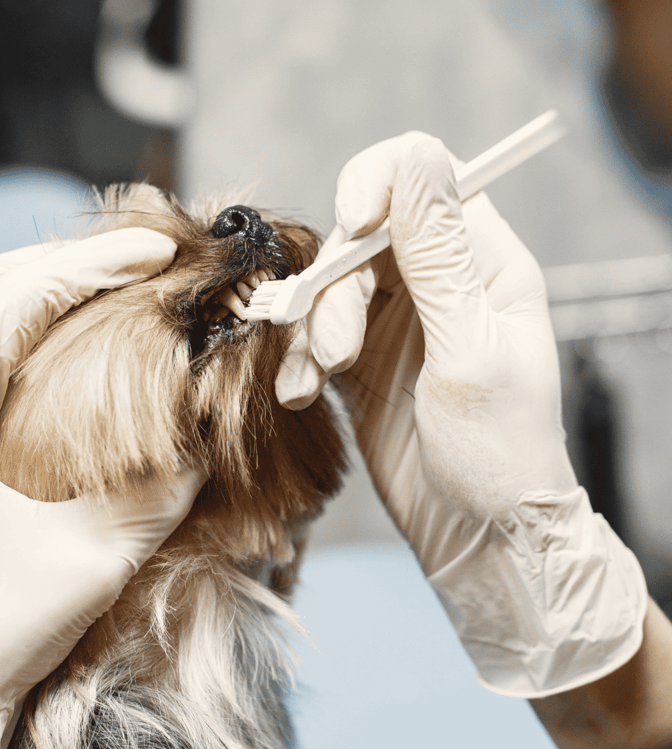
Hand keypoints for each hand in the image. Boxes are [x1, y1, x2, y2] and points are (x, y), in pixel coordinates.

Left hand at [0, 231, 204, 748]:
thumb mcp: (86, 565)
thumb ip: (156, 497)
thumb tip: (207, 443)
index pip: (9, 304)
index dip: (88, 265)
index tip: (154, 251)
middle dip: (55, 262)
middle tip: (132, 258)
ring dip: (29, 298)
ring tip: (105, 293)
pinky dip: (11, 345)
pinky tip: (61, 361)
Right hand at [277, 133, 645, 696]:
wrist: (479, 536)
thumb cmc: (500, 451)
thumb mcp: (472, 351)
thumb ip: (437, 259)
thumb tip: (413, 160)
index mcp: (485, 263)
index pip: (428, 179)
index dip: (381, 183)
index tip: (353, 221)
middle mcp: (439, 283)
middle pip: (363, 235)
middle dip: (337, 285)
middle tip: (340, 351)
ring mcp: (397, 324)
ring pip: (331, 287)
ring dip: (313, 330)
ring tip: (319, 383)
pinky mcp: (362, 366)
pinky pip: (314, 340)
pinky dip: (300, 364)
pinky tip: (302, 399)